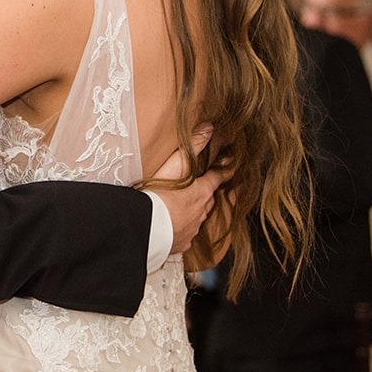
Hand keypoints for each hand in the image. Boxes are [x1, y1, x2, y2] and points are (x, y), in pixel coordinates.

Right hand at [149, 125, 225, 254]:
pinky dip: (182, 230)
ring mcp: (192, 230)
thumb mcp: (174, 166)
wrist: (143, 229)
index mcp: (200, 192)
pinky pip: (186, 235)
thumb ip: (192, 146)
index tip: (228, 165)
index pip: (217, 178)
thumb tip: (209, 128)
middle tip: (200, 186)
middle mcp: (201, 212)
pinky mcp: (182, 244)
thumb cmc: (156, 195)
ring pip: (198, 218)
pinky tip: (173, 228)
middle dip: (206, 193)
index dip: (222, 170)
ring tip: (183, 207)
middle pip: (208, 199)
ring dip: (194, 212)